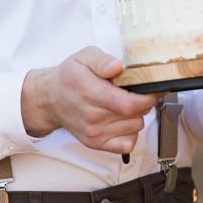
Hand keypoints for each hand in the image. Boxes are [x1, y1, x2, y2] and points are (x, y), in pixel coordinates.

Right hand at [21, 46, 159, 153]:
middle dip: (143, 102)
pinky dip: (130, 133)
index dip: (149, 97)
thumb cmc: (69, 78)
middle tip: (133, 92)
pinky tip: (120, 121)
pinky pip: (127, 144)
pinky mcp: (95, 143)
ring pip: (136, 127)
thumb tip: (117, 66)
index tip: (153, 89)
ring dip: (136, 116)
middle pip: (137, 114)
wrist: (49, 98)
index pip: (131, 103)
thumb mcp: (83, 57)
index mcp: (90, 92)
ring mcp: (94, 132)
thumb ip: (101, 60)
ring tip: (121, 105)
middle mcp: (92, 116)